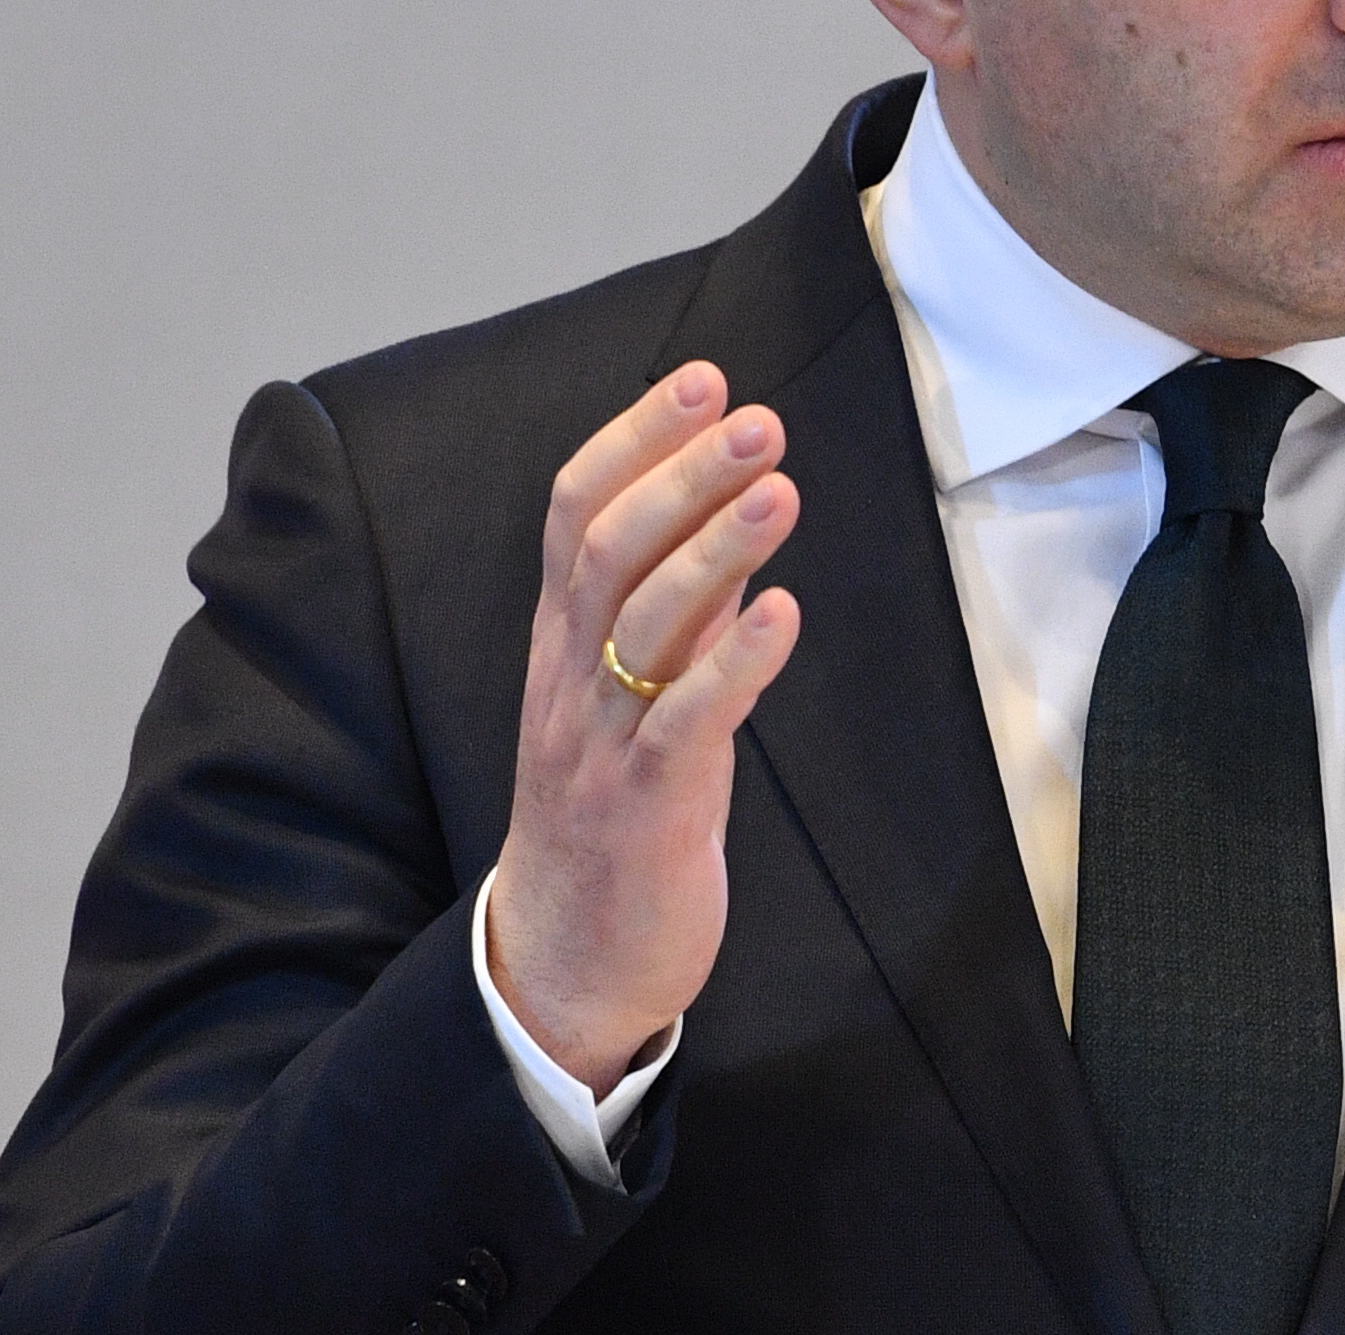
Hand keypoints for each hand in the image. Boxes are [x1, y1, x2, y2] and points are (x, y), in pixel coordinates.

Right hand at [487, 362, 802, 1093]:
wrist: (564, 965)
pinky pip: (682, 724)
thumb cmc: (616, 812)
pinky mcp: (642, 809)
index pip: (576, 516)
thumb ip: (681, 607)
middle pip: (606, 552)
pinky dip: (733, 664)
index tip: (702, 379)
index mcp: (562, 643)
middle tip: (756, 416)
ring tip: (779, 485)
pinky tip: (783, 613)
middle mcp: (568, 680)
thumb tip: (736, 509)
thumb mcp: (640, 693)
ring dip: (714, 549)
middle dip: (681, 475)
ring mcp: (598, 743)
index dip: (635, 441)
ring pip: (641, 626)